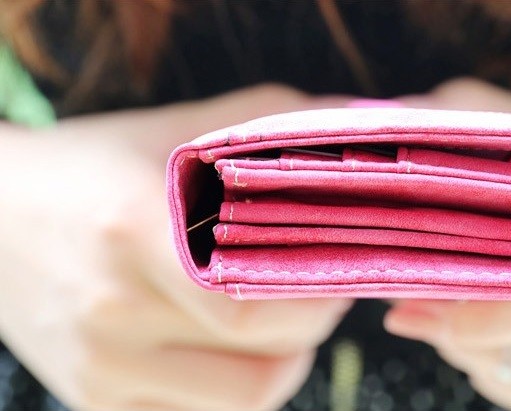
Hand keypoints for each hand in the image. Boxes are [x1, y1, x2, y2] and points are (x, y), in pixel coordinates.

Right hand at [0, 85, 354, 410]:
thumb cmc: (97, 166)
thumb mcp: (177, 129)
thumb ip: (267, 123)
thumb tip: (360, 122)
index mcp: (136, 233)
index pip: (253, 307)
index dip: (317, 300)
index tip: (343, 273)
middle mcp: (114, 312)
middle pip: (260, 366)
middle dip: (311, 334)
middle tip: (321, 294)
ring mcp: (101, 368)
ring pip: (240, 403)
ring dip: (281, 367)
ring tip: (282, 324)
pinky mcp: (95, 399)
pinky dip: (235, 390)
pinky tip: (235, 349)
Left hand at [386, 78, 510, 409]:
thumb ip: (479, 118)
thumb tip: (396, 120)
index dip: (450, 293)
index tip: (403, 289)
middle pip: (489, 341)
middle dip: (444, 321)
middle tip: (409, 305)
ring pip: (493, 370)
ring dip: (464, 342)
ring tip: (471, 304)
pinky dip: (493, 367)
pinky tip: (504, 335)